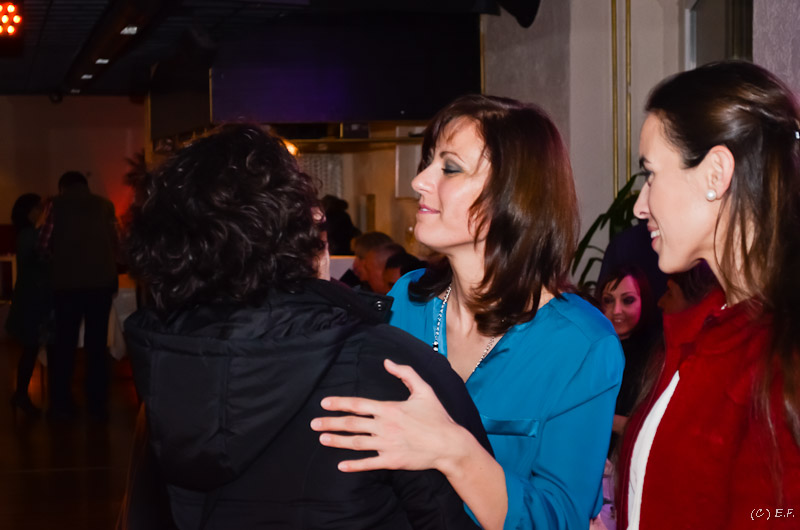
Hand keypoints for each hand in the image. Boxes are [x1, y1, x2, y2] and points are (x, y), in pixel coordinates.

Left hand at [310, 359, 465, 473]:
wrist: (450, 444)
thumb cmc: (437, 416)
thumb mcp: (424, 389)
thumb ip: (405, 373)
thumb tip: (387, 362)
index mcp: (389, 409)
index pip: (358, 404)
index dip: (340, 403)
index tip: (324, 403)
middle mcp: (384, 427)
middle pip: (352, 424)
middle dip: (331, 422)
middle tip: (314, 424)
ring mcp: (387, 445)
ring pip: (356, 443)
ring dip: (337, 441)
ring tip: (322, 439)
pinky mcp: (392, 461)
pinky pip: (369, 463)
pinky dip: (354, 465)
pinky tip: (341, 466)